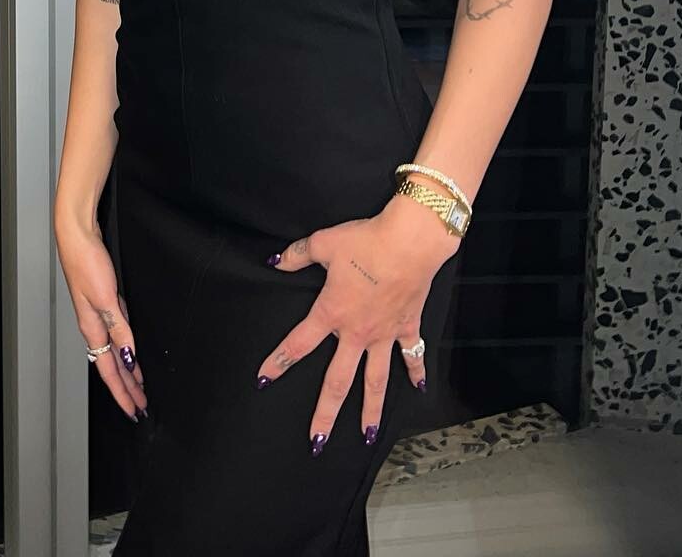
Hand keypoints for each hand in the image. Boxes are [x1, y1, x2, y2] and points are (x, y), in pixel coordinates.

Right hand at [54, 217, 147, 421]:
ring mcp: (98, 313)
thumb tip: (128, 357)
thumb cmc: (85, 260)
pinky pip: (117, 334)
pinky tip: (131, 350)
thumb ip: (118, 328)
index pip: (110, 370)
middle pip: (112, 365)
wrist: (77, 234)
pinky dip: (125, 348)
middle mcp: (94, 324)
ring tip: (139, 386)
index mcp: (92, 328)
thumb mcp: (106, 297)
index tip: (134, 410)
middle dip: (127, 387)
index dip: (123, 392)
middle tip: (140, 405)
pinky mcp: (104, 300)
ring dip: (127, 370)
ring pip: (114, 350)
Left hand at [255, 197, 455, 454]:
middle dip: (325, 412)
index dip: (278, 362)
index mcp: (332, 313)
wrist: (410, 241)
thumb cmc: (365, 241)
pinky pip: (412, 354)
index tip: (263, 379)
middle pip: (338, 381)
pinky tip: (418, 390)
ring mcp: (385, 333)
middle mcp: (358, 332)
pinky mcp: (408, 325)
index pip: (298, 344)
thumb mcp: (324, 243)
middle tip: (317, 441)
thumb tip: (277, 261)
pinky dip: (416, 371)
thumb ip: (298, 254)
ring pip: (376, 380)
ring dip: (370, 409)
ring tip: (365, 436)